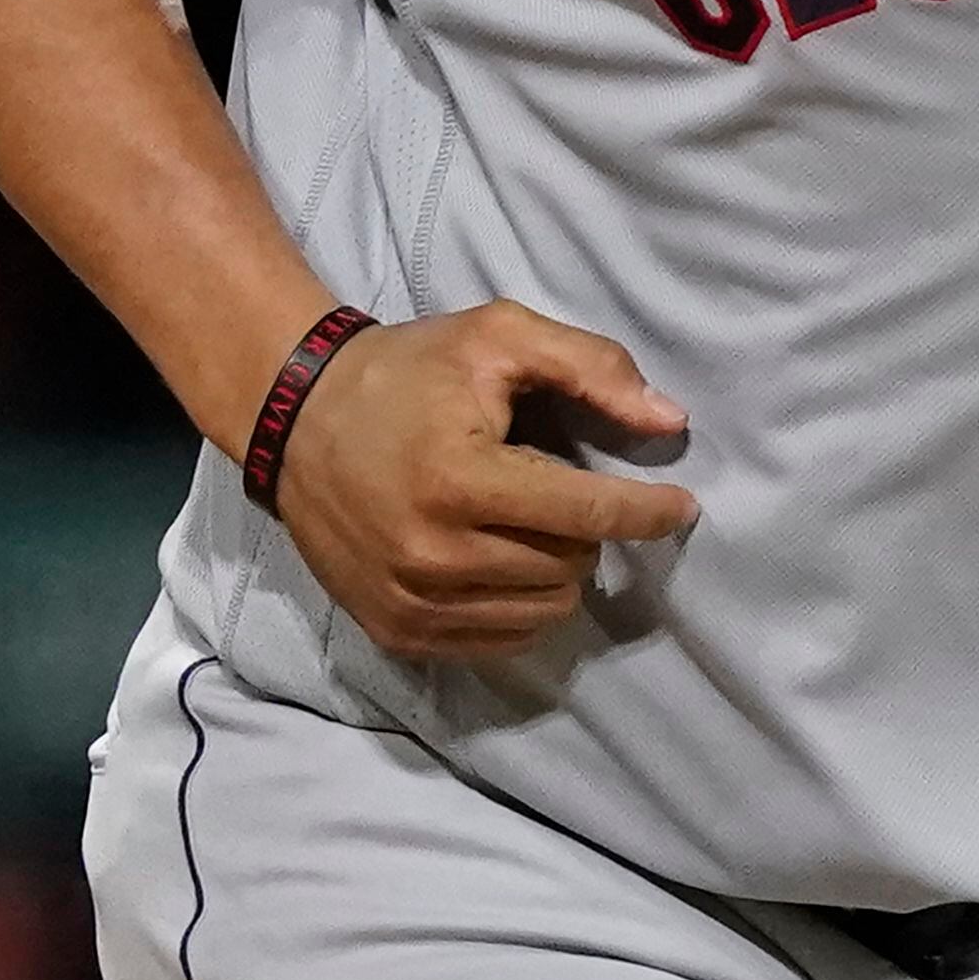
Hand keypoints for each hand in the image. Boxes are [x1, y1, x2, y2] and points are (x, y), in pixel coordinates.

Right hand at [267, 300, 697, 660]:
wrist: (295, 420)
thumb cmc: (407, 373)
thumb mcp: (498, 338)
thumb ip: (591, 369)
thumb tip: (669, 421)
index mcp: (460, 480)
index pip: (585, 514)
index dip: (647, 511)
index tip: (683, 506)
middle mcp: (433, 554)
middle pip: (569, 567)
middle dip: (585, 530)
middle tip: (557, 490)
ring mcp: (410, 602)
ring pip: (542, 611)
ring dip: (557, 571)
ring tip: (528, 525)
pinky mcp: (395, 633)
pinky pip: (499, 641)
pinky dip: (520, 606)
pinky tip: (502, 561)